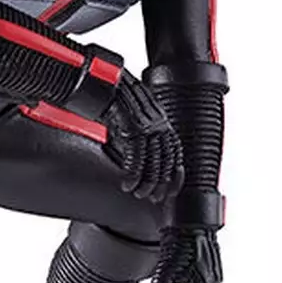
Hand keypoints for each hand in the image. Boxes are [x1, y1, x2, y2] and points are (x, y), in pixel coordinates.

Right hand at [102, 72, 182, 202]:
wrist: (106, 84)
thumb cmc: (116, 101)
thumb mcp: (133, 123)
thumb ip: (139, 140)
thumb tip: (135, 161)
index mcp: (161, 124)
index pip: (175, 155)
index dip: (174, 175)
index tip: (170, 190)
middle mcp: (159, 126)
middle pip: (165, 163)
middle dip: (160, 184)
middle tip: (153, 198)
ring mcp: (147, 128)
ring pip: (153, 164)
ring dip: (145, 184)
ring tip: (138, 193)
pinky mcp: (133, 130)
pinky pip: (136, 160)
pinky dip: (132, 176)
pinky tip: (127, 184)